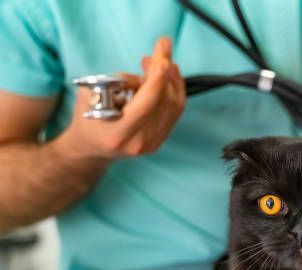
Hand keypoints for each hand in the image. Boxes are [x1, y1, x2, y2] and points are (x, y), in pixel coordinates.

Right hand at [57, 37, 185, 159]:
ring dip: (170, 79)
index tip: (163, 58)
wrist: (91, 147)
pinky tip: (168, 76)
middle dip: (164, 73)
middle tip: (161, 49)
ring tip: (160, 61)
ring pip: (173, 106)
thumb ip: (120, 82)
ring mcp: (152, 144)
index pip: (145, 105)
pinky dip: (174, 90)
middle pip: (164, 103)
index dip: (157, 80)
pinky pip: (174, 112)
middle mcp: (138, 143)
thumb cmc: (86, 116)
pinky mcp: (160, 140)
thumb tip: (150, 68)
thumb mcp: (91, 94)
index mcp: (117, 134)